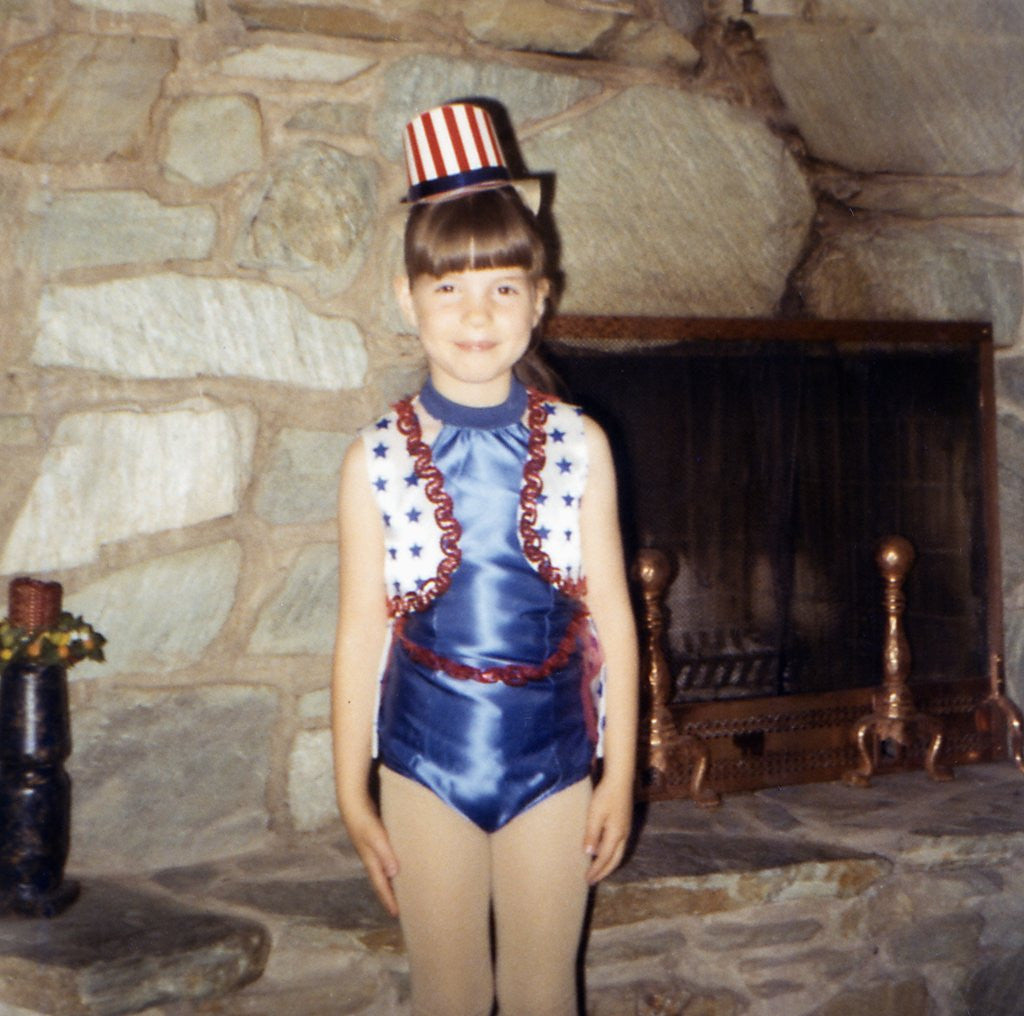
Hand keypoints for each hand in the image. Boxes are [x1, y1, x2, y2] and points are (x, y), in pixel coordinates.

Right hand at [343, 800, 399, 915]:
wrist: (353, 802)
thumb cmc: (363, 819)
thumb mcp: (375, 836)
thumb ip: (384, 853)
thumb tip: (393, 873)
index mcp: (371, 861)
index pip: (380, 886)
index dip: (388, 900)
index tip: (397, 915)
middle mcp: (372, 857)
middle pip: (383, 881)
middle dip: (391, 894)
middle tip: (404, 907)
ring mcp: (374, 848)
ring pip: (385, 869)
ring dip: (393, 880)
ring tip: (406, 889)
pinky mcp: (378, 838)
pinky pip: (388, 857)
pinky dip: (394, 865)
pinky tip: (402, 862)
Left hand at [583, 775, 632, 884]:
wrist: (620, 779)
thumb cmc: (606, 795)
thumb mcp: (595, 814)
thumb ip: (592, 834)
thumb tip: (589, 854)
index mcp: (616, 834)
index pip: (604, 858)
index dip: (596, 870)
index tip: (587, 879)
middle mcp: (623, 835)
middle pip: (615, 860)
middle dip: (604, 871)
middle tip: (593, 880)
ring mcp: (626, 829)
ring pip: (618, 853)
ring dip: (608, 864)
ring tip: (598, 869)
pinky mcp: (624, 823)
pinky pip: (619, 845)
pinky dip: (611, 854)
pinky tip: (603, 850)